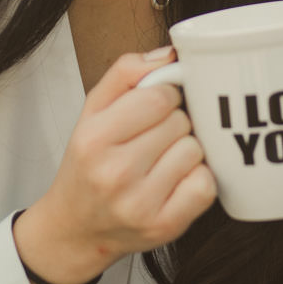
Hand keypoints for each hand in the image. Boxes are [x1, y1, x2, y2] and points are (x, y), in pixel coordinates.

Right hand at [15, 51, 216, 283]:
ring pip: (195, 150)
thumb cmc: (88, 165)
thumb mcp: (92, 111)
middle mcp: (114, 173)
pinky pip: (206, 184)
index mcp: (94, 139)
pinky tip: (176, 181)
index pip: (158, 97)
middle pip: (180, 123)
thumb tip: (170, 55)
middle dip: (175, 123)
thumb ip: (126, 73)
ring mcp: (140, 203)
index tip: (157, 107)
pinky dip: (198, 179)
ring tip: (162, 161)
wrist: (76, 228)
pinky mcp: (164, 226)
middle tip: (155, 138)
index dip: (166, 96)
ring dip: (186, 151)